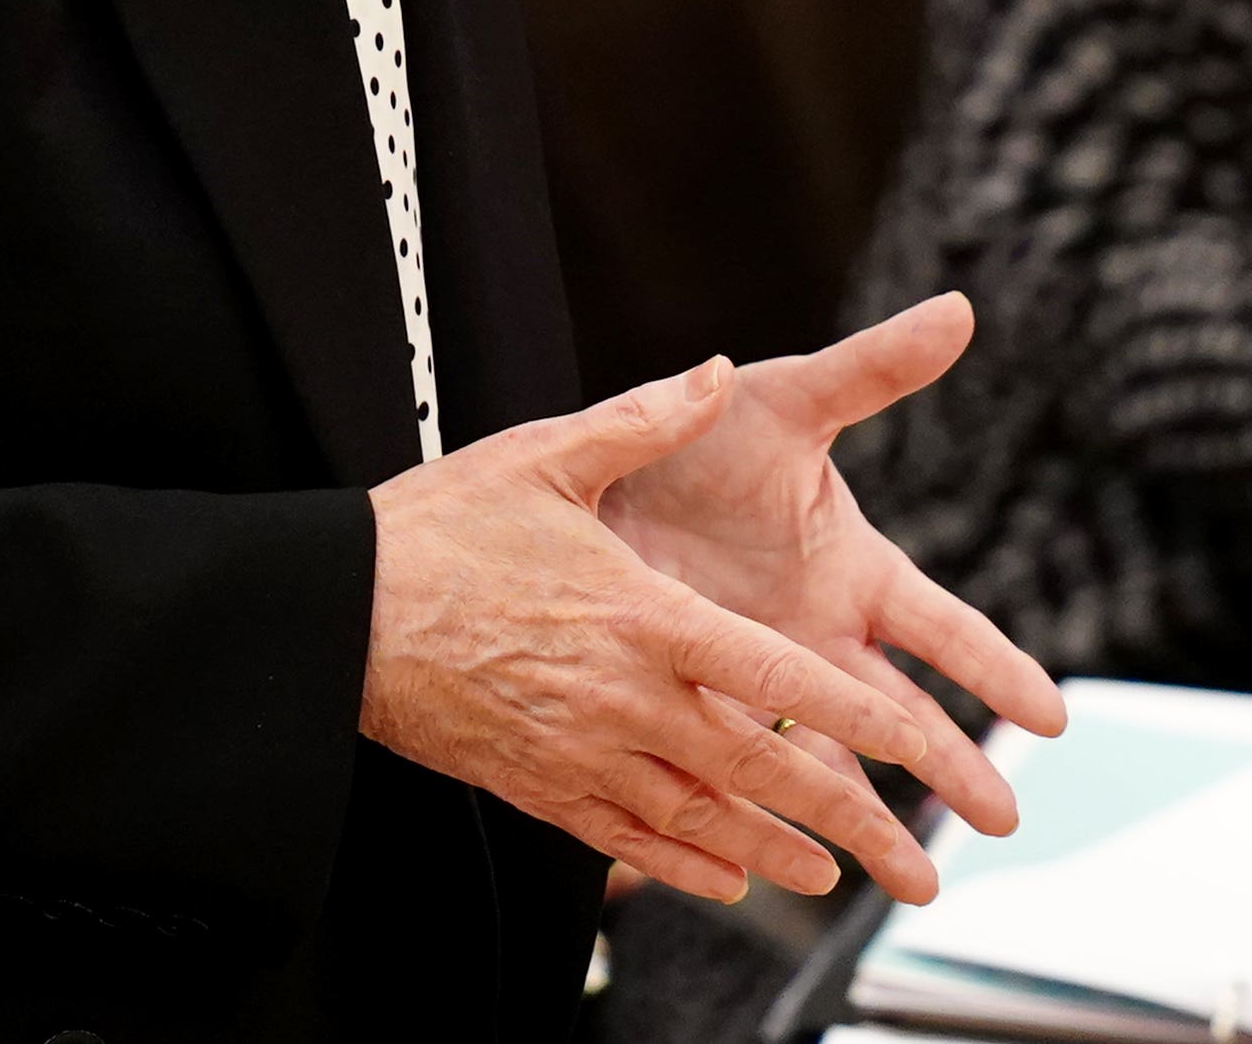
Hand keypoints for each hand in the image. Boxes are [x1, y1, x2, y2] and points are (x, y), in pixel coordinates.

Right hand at [360, 358, 993, 906]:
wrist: (337, 614)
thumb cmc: (438, 530)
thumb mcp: (545, 457)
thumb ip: (643, 419)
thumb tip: (715, 372)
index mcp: (643, 616)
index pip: (772, 677)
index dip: (852, 717)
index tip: (914, 746)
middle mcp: (622, 698)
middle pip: (751, 766)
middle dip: (835, 810)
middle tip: (895, 846)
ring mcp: (579, 751)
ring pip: (696, 817)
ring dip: (768, 848)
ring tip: (827, 870)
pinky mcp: (535, 785)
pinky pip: (624, 839)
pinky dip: (683, 865)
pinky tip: (723, 879)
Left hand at [602, 295, 1069, 833]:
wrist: (590, 477)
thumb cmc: (699, 431)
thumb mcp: (786, 400)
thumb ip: (871, 367)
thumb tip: (958, 310)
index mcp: (852, 567)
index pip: (943, 627)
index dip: (997, 670)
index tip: (1051, 717)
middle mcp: (817, 633)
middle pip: (902, 715)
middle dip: (957, 769)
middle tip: (1006, 823)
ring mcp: (763, 676)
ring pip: (832, 764)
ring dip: (873, 825)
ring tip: (916, 887)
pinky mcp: (702, 702)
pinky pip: (745, 775)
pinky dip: (771, 823)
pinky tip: (791, 873)